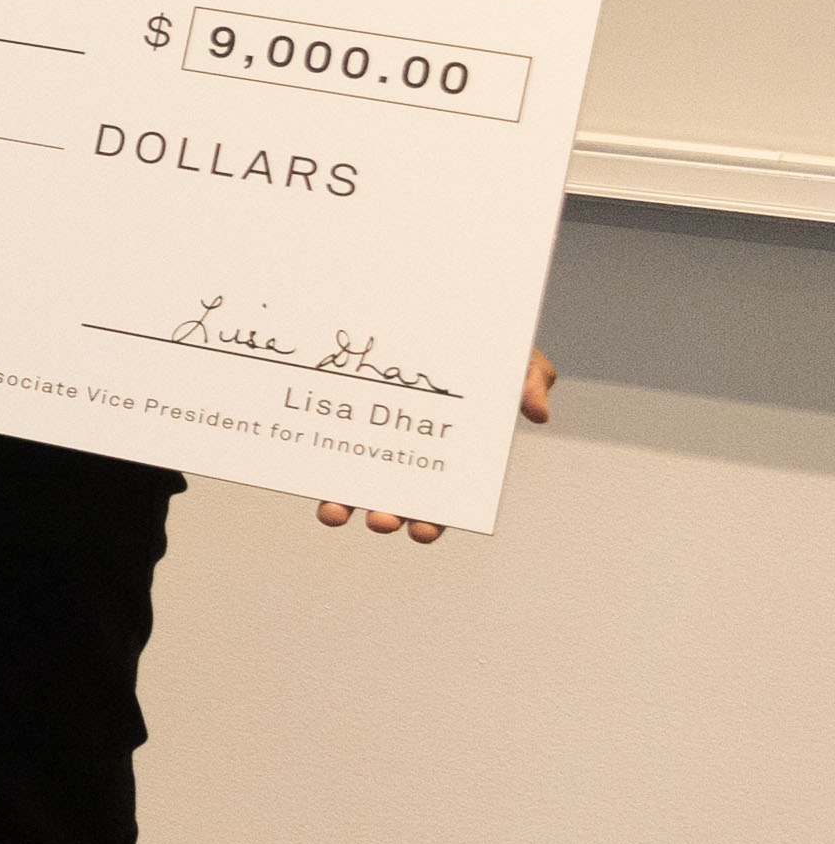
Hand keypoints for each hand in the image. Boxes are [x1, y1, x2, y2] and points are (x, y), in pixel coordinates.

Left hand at [320, 354, 557, 541]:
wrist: (435, 312)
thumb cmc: (482, 346)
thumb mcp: (516, 358)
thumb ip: (531, 382)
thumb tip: (539, 414)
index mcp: (451, 454)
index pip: (443, 500)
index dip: (435, 520)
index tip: (424, 531)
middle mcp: (406, 456)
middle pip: (395, 501)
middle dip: (387, 517)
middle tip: (381, 521)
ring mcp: (369, 441)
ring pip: (352, 486)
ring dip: (342, 506)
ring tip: (334, 513)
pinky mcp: (339, 421)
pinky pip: (321, 451)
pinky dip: (312, 470)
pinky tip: (304, 477)